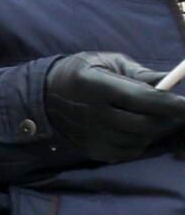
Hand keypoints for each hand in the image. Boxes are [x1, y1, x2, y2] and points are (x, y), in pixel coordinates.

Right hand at [40, 51, 184, 162]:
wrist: (44, 96)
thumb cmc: (82, 72)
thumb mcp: (107, 62)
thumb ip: (139, 74)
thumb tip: (170, 81)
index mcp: (95, 85)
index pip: (140, 98)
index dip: (170, 104)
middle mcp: (91, 112)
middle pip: (145, 123)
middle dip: (164, 116)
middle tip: (167, 107)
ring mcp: (91, 135)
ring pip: (140, 139)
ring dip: (151, 129)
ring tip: (143, 115)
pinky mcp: (92, 150)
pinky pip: (129, 152)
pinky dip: (139, 141)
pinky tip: (130, 128)